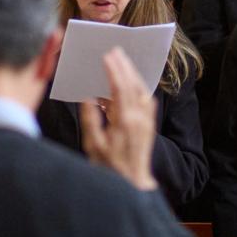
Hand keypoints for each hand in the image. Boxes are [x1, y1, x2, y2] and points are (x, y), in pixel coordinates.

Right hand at [80, 47, 156, 191]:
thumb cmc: (109, 168)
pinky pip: (147, 102)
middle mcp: (139, 120)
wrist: (132, 185)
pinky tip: (134, 83)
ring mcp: (146, 123)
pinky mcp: (149, 127)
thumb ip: (90, 120)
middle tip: (116, 51)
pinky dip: (140, 89)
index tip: (107, 57)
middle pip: (133, 86)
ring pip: (142, 92)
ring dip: (133, 75)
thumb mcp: (93, 146)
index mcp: (124, 122)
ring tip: (123, 61)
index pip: (119, 89)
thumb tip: (87, 97)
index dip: (113, 71)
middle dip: (124, 67)